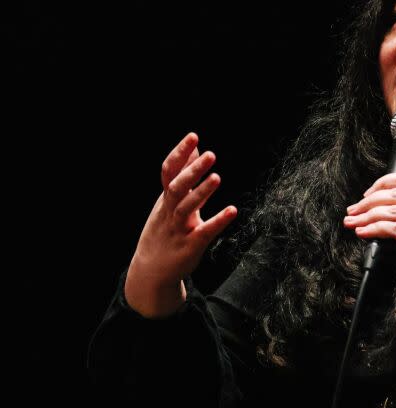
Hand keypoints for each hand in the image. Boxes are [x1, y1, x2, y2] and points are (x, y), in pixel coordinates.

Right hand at [125, 132, 236, 317]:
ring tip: (217, 177)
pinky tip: (232, 210)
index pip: (169, 172)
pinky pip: (204, 232)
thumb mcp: (171, 200)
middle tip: (210, 154)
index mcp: (166, 198)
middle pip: (176, 187)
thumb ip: (183, 175)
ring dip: (201, 193)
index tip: (193, 136)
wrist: (151, 270)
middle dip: (192, 171)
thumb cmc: (165, 229)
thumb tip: (194, 149)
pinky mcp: (190, 246)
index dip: (179, 154)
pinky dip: (217, 221)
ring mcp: (178, 229)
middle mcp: (169, 211)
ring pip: (186, 208)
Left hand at [343, 172, 395, 333]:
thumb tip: (383, 215)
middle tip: (352, 212)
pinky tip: (365, 233)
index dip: (383, 182)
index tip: (366, 195)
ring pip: (393, 211)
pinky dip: (376, 229)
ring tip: (352, 223)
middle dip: (368, 202)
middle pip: (395, 194)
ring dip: (367, 217)